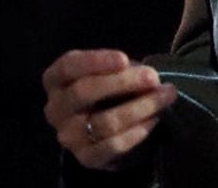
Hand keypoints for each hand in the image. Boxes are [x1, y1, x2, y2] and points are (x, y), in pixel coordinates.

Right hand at [42, 50, 177, 170]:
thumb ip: (119, 69)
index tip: (124, 59)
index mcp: (54, 80)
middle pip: (84, 92)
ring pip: (103, 121)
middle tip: (152, 77)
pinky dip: (136, 133)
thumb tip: (148, 76)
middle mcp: (54, 109)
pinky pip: (113, 146)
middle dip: (122, 82)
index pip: (69, 66)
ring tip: (163, 98)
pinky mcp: (86, 158)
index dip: (96, 62)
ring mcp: (68, 136)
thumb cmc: (104, 89)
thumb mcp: (104, 71)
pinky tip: (152, 120)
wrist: (102, 128)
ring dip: (139, 108)